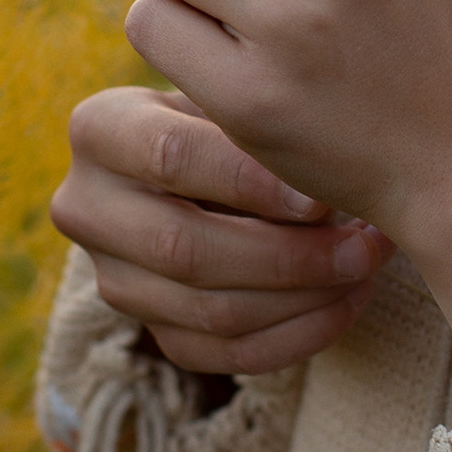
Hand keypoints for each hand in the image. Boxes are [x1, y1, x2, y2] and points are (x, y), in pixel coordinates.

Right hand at [51, 84, 395, 377]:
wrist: (215, 161)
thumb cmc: (239, 113)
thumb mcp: (234, 97)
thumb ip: (257, 122)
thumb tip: (314, 190)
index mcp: (98, 128)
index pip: (169, 157)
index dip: (250, 183)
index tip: (322, 197)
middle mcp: (85, 206)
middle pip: (183, 248)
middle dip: (288, 255)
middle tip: (363, 246)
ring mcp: (112, 277)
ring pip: (210, 311)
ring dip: (304, 299)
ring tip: (366, 268)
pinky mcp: (150, 327)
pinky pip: (226, 354)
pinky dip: (299, 336)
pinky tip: (348, 302)